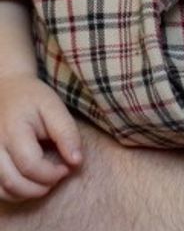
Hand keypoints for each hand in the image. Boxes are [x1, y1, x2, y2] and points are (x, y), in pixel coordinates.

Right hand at [0, 73, 81, 201]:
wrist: (5, 89)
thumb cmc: (32, 98)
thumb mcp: (53, 107)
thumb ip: (66, 133)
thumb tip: (76, 162)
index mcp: (13, 130)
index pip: (31, 165)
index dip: (52, 174)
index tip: (66, 168)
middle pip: (14, 182)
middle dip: (40, 187)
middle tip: (57, 177)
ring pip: (2, 190)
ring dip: (26, 193)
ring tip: (44, 181)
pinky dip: (12, 192)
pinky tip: (27, 182)